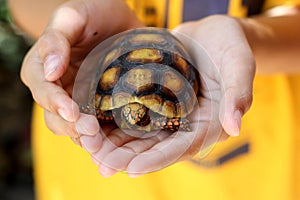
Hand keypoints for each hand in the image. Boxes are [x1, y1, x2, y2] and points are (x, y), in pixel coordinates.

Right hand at [20, 0, 142, 146]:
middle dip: (72, 126)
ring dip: (86, 138)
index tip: (72, 111)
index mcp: (44, 68)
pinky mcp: (101, 105)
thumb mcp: (73, 16)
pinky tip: (114, 146)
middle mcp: (59, 88)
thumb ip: (56, 40)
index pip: (43, 91)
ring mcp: (80, 99)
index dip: (55, 103)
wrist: (119, 19)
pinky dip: (104, 138)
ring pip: (75, 127)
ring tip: (101, 144)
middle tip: (91, 131)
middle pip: (56, 116)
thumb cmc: (94, 11)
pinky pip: (99, 126)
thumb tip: (49, 72)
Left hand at [90, 15, 254, 176]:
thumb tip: (234, 127)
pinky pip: (135, 116)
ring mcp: (170, 113)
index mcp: (209, 123)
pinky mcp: (157, 101)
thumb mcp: (239, 64)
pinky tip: (96, 127)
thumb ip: (238, 94)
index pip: (181, 148)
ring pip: (141, 135)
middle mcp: (187, 123)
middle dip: (128, 158)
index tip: (130, 170)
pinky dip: (116, 124)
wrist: (212, 33)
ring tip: (92, 150)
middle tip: (101, 164)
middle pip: (156, 147)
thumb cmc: (230, 46)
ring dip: (117, 145)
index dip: (156, 160)